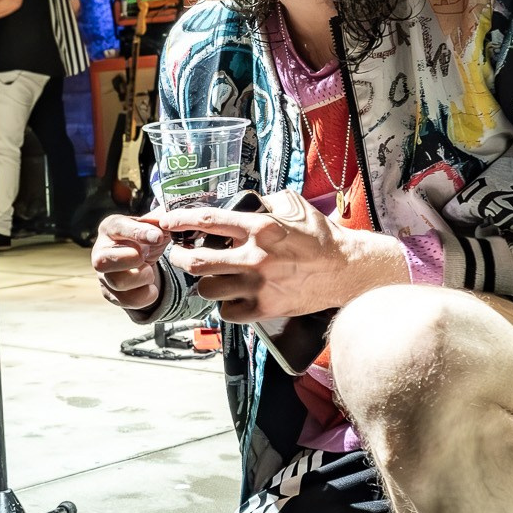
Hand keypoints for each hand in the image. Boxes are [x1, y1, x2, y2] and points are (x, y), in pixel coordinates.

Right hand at [91, 213, 168, 312]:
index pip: (118, 227)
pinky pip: (124, 300)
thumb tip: (171, 220)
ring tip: (150, 272)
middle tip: (146, 257)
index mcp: (111, 228)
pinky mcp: (109, 292)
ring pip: (116, 282)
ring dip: (141, 278)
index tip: (158, 236)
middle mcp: (101, 251)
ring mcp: (103, 274)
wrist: (143, 260)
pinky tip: (151, 287)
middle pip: (103, 260)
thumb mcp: (156, 225)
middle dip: (129, 260)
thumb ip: (162, 220)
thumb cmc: (147, 238)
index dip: (138, 232)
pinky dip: (144, 296)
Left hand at [157, 190, 405, 322]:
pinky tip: (232, 296)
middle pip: (196, 262)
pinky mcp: (264, 309)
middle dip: (179, 258)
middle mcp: (255, 257)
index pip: (207, 221)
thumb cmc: (320, 237)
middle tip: (177, 256)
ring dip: (204, 282)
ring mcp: (259, 286)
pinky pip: (226, 312)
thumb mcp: (292, 206)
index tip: (165, 221)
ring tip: (210, 277)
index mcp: (259, 227)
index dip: (180, 220)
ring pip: (208, 289)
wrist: (346, 270)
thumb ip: (264, 201)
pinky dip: (224, 305)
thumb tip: (243, 200)